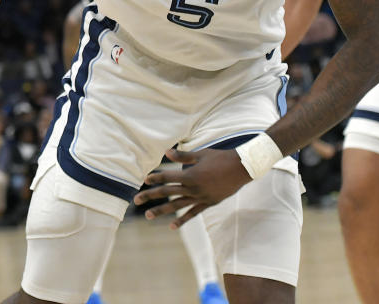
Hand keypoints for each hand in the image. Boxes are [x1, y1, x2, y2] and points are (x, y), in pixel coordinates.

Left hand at [132, 147, 251, 228]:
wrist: (242, 169)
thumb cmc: (220, 158)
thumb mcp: (201, 154)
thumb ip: (183, 156)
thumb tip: (166, 152)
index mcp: (190, 175)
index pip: (167, 177)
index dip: (155, 178)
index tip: (145, 180)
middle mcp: (193, 188)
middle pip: (168, 192)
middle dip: (151, 196)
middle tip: (136, 200)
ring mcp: (201, 198)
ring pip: (177, 205)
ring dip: (162, 210)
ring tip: (148, 216)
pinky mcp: (208, 203)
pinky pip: (193, 213)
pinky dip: (182, 220)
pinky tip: (172, 226)